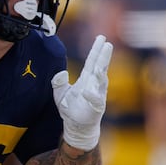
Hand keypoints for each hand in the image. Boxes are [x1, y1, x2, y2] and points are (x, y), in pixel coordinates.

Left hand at [51, 35, 112, 150]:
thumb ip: (58, 82)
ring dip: (101, 72)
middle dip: (103, 56)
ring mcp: (97, 95)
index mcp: (86, 79)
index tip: (101, 38)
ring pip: (101, 82)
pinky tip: (86, 91)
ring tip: (100, 64)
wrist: (75, 125)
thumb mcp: (59, 93)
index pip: (92, 61)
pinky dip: (92, 96)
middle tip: (107, 44)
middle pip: (99, 67)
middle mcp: (93, 85)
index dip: (96, 50)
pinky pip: (96, 101)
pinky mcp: (96, 107)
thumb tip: (61, 73)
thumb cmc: (70, 108)